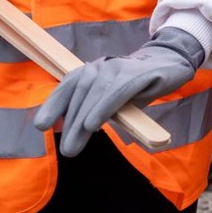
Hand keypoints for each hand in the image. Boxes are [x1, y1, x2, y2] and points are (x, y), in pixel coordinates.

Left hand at [33, 46, 195, 156]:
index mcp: (91, 71)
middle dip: (71, 124)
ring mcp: (119, 68)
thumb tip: (72, 130)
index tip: (41, 125)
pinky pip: (118, 92)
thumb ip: (94, 109)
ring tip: (76, 143)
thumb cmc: (137, 85)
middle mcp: (101, 66)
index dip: (53, 105)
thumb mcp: (112, 98)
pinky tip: (94, 124)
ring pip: (96, 94)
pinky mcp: (138, 75)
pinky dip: (103, 107)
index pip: (67, 86)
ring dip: (83, 120)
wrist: (170, 63)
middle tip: (68, 149)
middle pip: (80, 95)